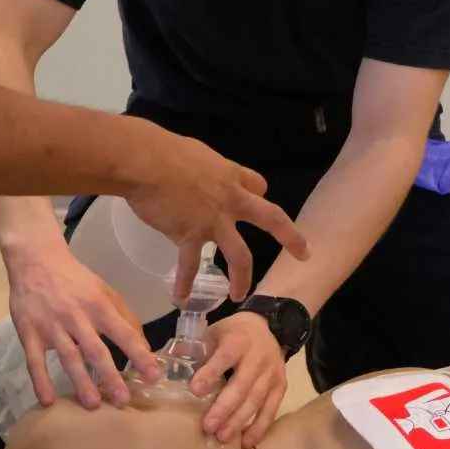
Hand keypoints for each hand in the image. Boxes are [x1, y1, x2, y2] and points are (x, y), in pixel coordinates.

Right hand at [5, 242, 160, 408]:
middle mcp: (76, 316)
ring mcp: (51, 326)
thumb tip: (144, 345)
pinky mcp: (29, 333)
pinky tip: (48, 401)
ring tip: (93, 404)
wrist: (35, 260)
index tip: (153, 375)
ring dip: (81, 381)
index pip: (122, 332)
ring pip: (68, 357)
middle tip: (123, 401)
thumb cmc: (75, 279)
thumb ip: (124, 316)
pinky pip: (35, 360)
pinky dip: (40, 381)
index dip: (139, 354)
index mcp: (97, 304)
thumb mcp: (103, 290)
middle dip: (110, 376)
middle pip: (95, 349)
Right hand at [126, 134, 308, 304]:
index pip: (257, 185)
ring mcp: (213, 220)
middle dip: (291, 237)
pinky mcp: (190, 236)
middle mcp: (230, 199)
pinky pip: (190, 266)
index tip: (255, 199)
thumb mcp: (194, 152)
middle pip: (271, 218)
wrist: (144, 163)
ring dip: (242, 278)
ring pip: (240, 255)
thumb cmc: (162, 150)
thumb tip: (192, 173)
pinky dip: (185, 284)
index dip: (257, 194)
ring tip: (239, 295)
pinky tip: (181, 298)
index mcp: (230, 175)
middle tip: (305, 253)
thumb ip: (202, 168)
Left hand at [190, 311, 287, 448]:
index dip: (210, 373)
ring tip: (222, 437)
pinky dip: (259, 427)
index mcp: (238, 340)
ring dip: (239, 421)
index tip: (195, 391)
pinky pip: (271, 409)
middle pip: (241, 385)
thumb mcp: (215, 333)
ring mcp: (271, 373)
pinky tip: (246, 442)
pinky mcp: (280, 386)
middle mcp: (257, 357)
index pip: (224, 357)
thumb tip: (170, 368)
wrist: (266, 327)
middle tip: (208, 426)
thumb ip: (198, 350)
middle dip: (224, 407)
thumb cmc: (233, 333)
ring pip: (256, 400)